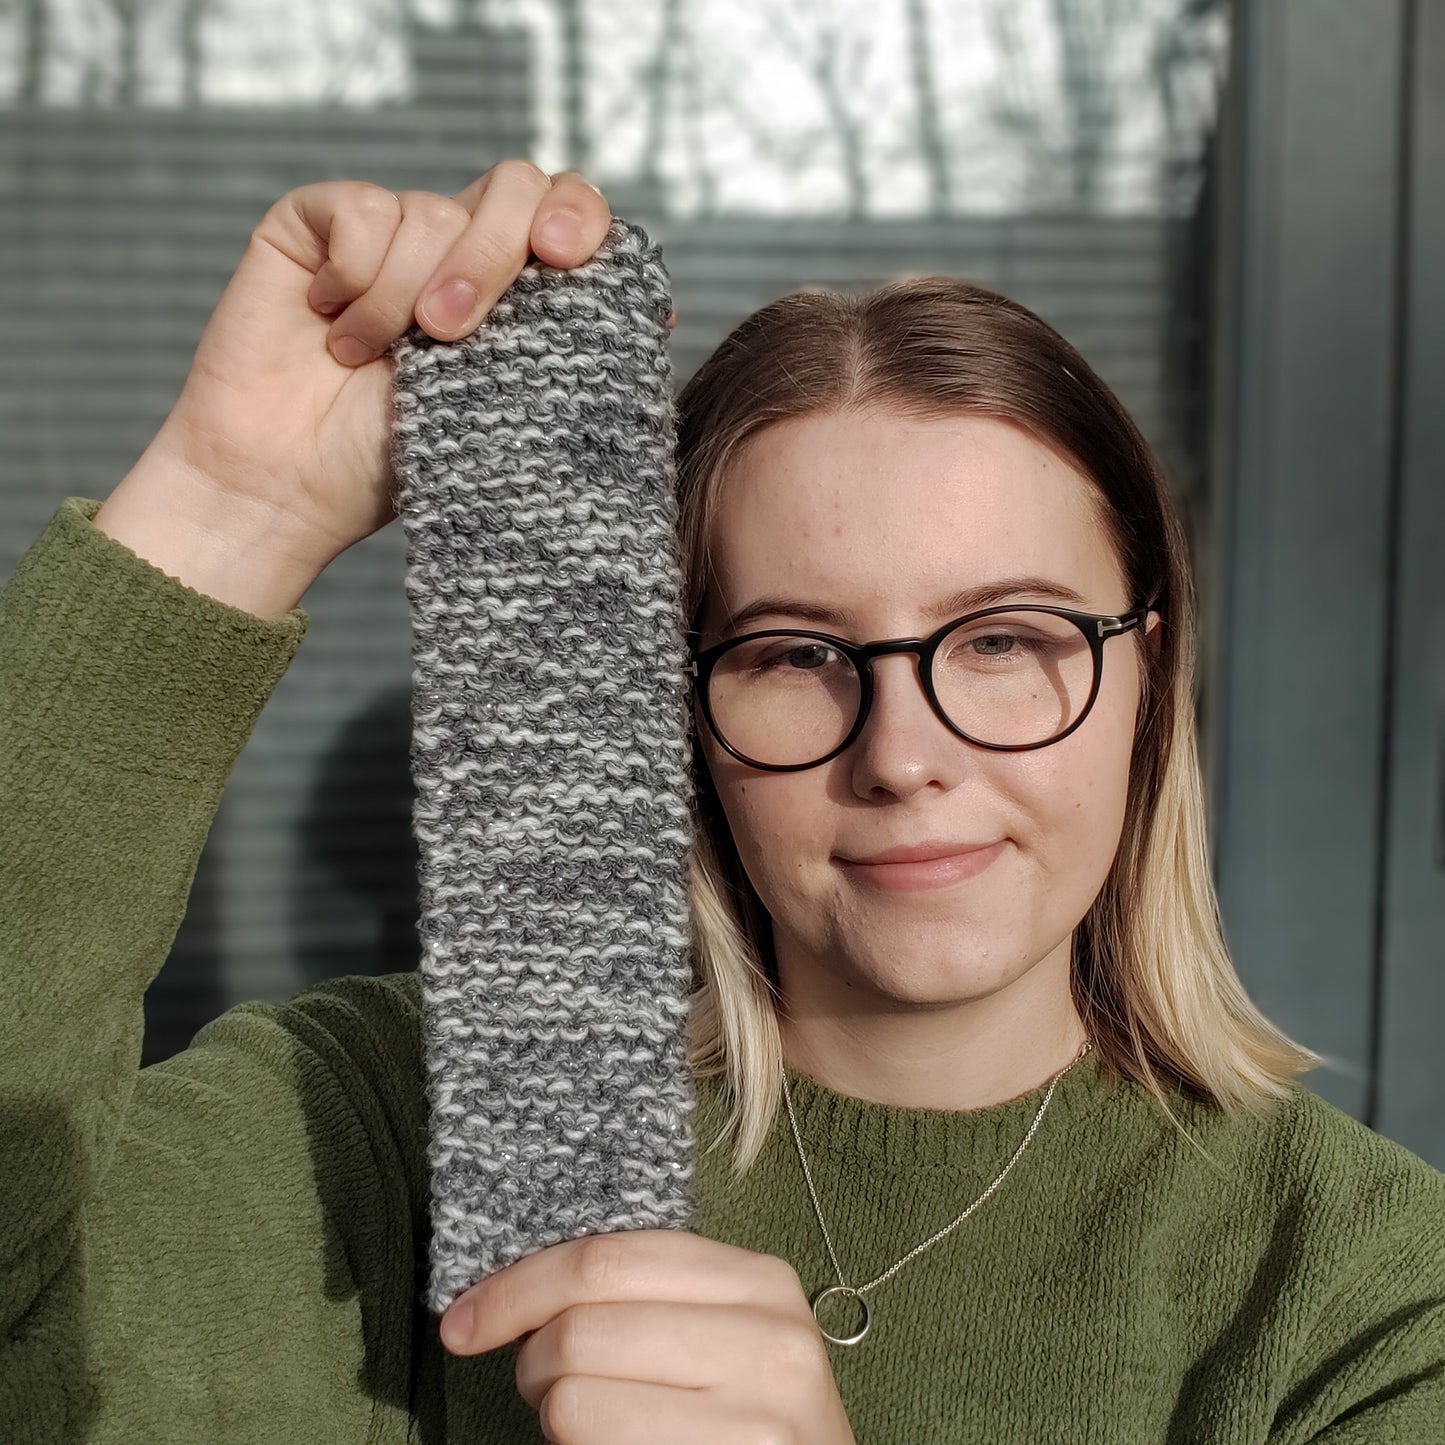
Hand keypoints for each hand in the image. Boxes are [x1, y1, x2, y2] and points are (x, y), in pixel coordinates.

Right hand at [95, 163, 613, 612]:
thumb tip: (661, 313)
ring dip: (404, 295)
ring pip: (431, 209)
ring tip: (370, 360)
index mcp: (513, 290)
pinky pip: (362, 209)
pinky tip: (332, 328)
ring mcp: (388, 230)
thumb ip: (569, 358)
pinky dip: (354, 276)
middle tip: (449, 333)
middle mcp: (456, 248)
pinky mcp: (316, 222)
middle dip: (490, 258)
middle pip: (511, 188)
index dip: (576, 216)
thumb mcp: (505, 412)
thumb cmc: (398, 464)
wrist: (292, 488)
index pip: (567, 211)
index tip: (564, 257)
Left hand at [440, 1230, 857, 1444]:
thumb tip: (507, 1290)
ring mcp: (757, 1419)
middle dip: (532, 1360)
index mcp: (761, 1281)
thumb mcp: (720, 1333)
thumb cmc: (747, 1416)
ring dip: (554, 1419)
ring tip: (591, 1425)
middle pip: (580, 1329)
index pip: (608, 1257)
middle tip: (539, 1385)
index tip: (463, 1318)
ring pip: (573, 1401)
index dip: (518, 1285)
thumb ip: (643, 1296)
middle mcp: (769, 1341)